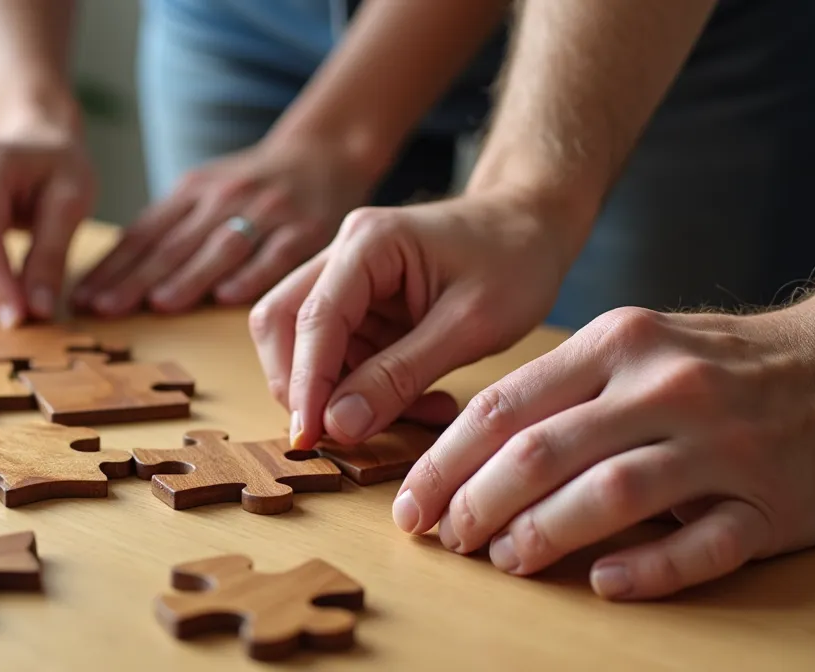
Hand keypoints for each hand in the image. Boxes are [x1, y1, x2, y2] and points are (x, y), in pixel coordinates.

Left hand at [71, 135, 378, 315]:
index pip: (144, 233)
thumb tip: (114, 273)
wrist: (322, 153)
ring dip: (188, 276)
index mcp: (193, 191)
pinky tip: (227, 296)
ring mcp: (266, 212)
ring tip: (158, 304)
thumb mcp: (206, 191)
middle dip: (135, 278)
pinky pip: (276, 253)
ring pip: (220, 247)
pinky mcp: (305, 228)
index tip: (81, 298)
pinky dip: (251, 275)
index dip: (112, 267)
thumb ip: (169, 227)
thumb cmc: (253, 186)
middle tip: (104, 308)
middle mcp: (224, 199)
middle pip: (174, 243)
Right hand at [250, 193, 582, 449]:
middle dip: (301, 386)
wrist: (533, 227)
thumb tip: (338, 425)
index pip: (313, 319)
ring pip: (304, 345)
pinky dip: (366, 389)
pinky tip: (422, 402)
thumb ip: (400, 375)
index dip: (306, 383)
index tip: (310, 438)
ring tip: (414, 416)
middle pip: (281, 324)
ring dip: (339, 394)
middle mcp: (341, 254)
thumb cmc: (514, 261)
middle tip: (336, 436)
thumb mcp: (469, 326)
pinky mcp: (358, 305)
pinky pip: (339, 355)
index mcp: (367, 243)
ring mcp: (344, 278)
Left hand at [393, 303, 814, 599]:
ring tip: (505, 559)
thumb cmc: (719, 364)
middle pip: (543, 452)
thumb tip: (466, 453)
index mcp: (619, 344)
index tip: (412, 502)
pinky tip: (603, 581)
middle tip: (447, 538)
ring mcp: (721, 444)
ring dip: (543, 535)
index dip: (446, 461)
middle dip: (476, 502)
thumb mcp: (638, 346)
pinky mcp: (770, 501)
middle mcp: (664, 387)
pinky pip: (700, 546)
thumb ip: (562, 390)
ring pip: (610, 495)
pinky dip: (647, 569)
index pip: (506, 406)